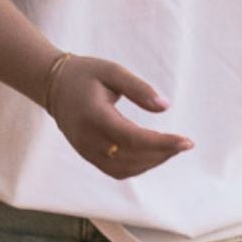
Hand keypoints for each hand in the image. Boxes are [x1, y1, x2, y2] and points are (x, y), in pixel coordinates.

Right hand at [45, 55, 193, 178]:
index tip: (186, 141)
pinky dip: (137, 167)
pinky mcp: (87, 155)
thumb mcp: (113, 71)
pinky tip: (153, 155)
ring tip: (173, 149)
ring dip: (151, 163)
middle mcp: (88, 139)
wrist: (55, 86)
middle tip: (185, 144)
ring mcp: (86, 150)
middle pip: (130, 157)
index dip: (161, 143)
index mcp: (95, 116)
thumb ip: (138, 88)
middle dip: (162, 154)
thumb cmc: (87, 74)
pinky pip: (114, 170)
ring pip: (123, 169)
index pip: (132, 138)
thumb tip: (165, 107)